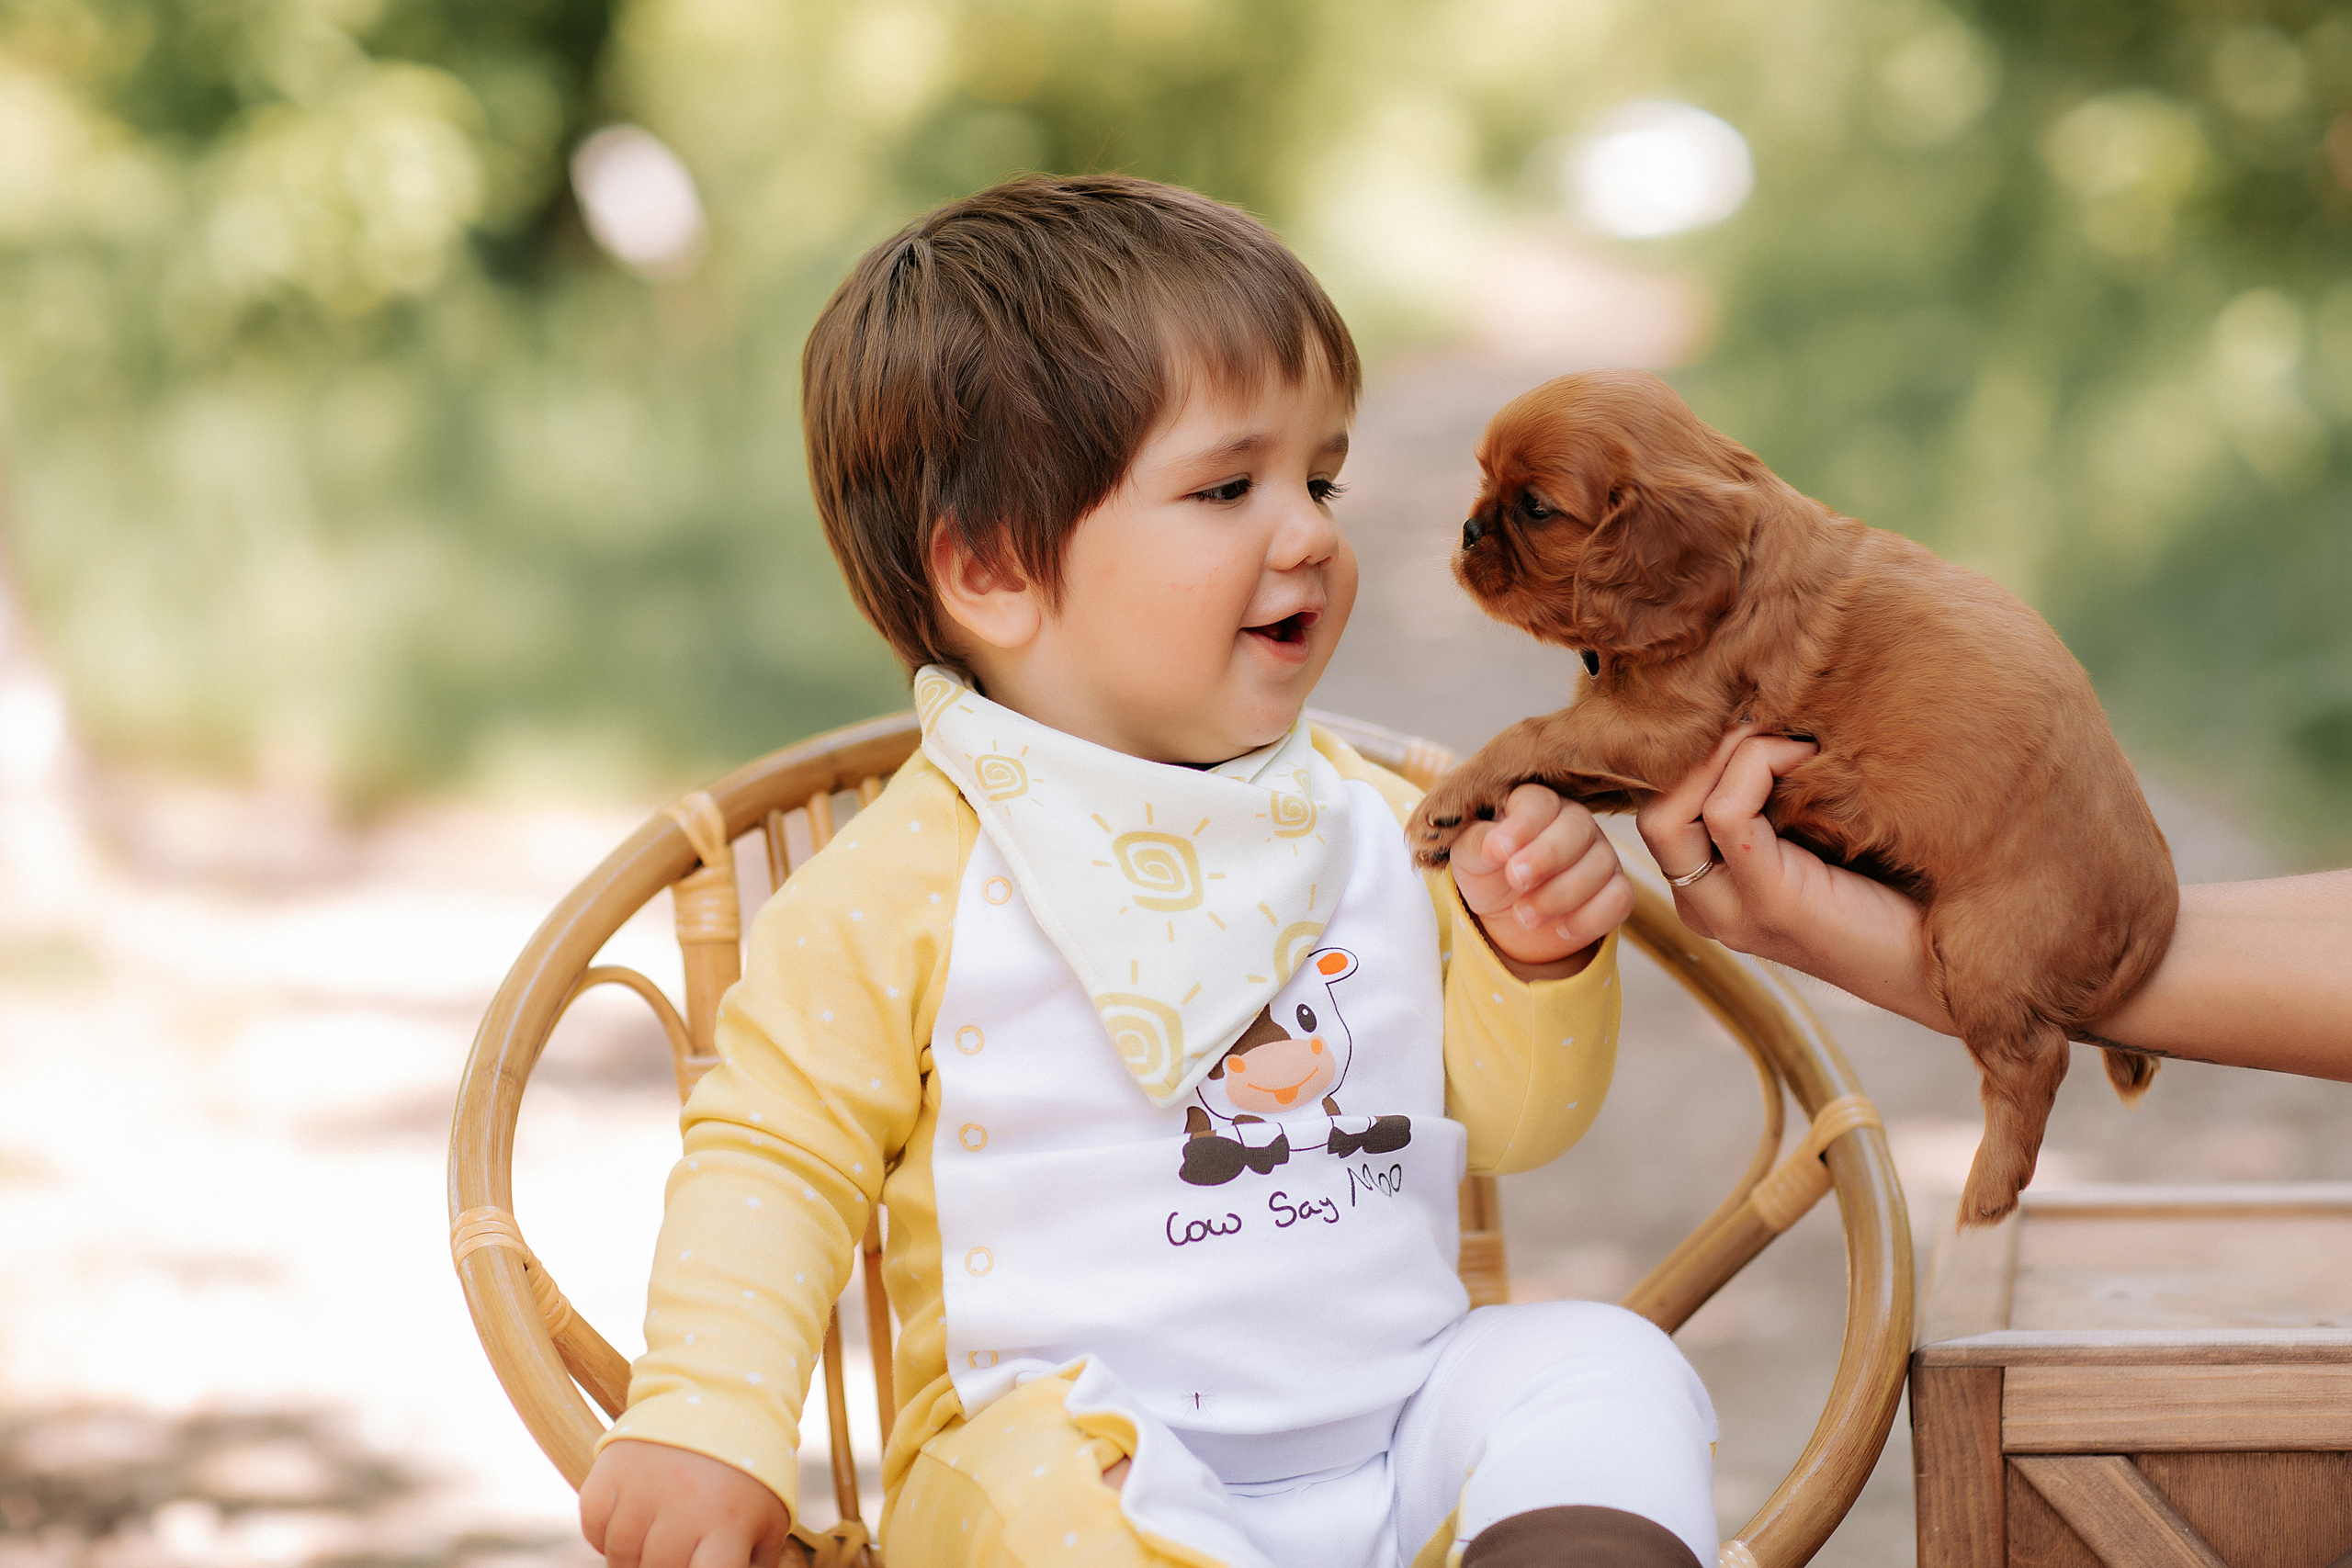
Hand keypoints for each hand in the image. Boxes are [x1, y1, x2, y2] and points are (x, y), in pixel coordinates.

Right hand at [580, 1439, 793, 1567]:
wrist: (719, 1398)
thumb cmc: (747, 1472)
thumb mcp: (767, 1517)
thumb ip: (754, 1563)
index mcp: (728, 1523)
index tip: (697, 1564)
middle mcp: (683, 1506)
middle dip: (666, 1567)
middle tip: (677, 1552)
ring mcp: (643, 1487)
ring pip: (620, 1556)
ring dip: (632, 1558)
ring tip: (654, 1542)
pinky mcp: (611, 1469)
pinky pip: (593, 1525)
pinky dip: (603, 1534)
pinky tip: (630, 1523)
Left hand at [1449, 783, 1632, 978]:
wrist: (1508, 915)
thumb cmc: (1488, 871)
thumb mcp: (1469, 856)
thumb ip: (1479, 844)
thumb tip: (1497, 844)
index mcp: (1535, 804)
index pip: (1541, 802)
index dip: (1524, 825)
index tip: (1502, 851)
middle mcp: (1574, 822)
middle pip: (1579, 826)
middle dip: (1547, 857)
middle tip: (1516, 881)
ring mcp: (1601, 854)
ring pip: (1601, 865)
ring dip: (1561, 895)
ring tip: (1524, 916)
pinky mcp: (1615, 889)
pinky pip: (1619, 898)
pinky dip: (1590, 917)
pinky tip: (1560, 928)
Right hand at [1634, 728, 1956, 1032]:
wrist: (1950, 951)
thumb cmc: (1894, 882)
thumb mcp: (1815, 826)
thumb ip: (1773, 793)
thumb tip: (1753, 709)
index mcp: (1710, 890)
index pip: (1656, 807)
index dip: (1692, 756)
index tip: (1758, 722)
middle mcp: (1705, 907)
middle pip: (1648, 812)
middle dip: (1696, 753)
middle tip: (1766, 725)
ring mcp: (1730, 912)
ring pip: (1668, 812)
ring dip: (1727, 754)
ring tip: (1793, 740)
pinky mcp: (1770, 904)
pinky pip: (1726, 812)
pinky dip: (1759, 766)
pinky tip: (1810, 756)